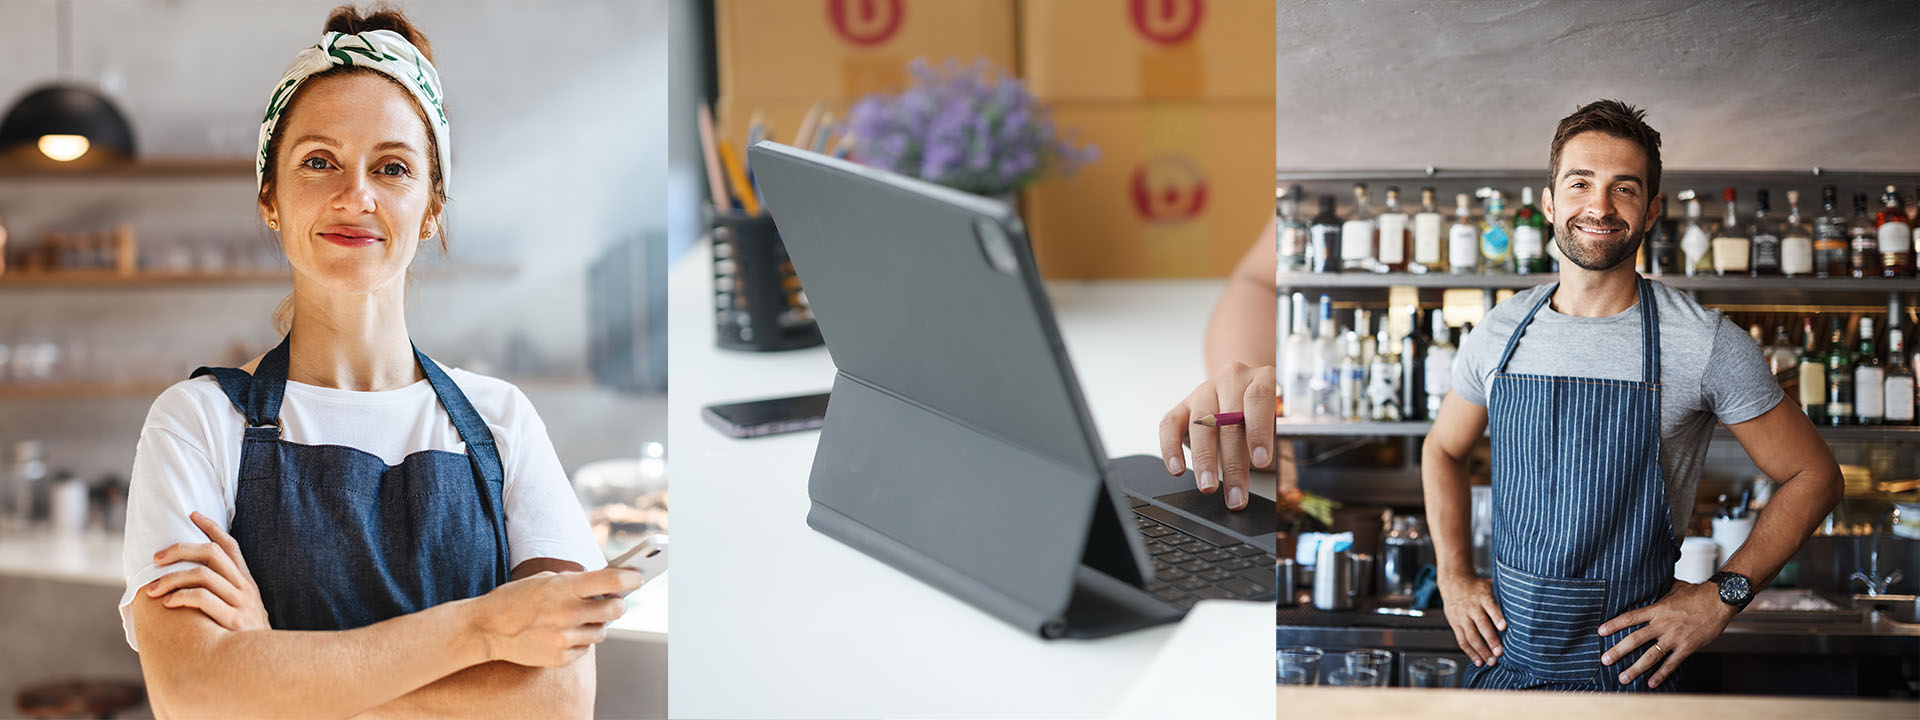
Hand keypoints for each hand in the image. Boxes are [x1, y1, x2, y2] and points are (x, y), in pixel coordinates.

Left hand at [143, 511, 269, 631]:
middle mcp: (245, 588)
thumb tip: (194, 582)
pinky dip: (182, 596)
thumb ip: (227, 594)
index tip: (192, 514)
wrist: (265, 666)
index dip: (211, 527)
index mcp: (247, 582)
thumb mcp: (245, 610)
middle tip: (156, 558)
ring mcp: (240, 603)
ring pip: (202, 574)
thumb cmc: (246, 639)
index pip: (230, 546)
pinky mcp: (233, 620)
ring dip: (171, 577)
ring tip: (153, 589)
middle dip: (179, 550)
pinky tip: (168, 603)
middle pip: (211, 553)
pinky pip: (203, 599)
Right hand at [471, 566, 642, 666]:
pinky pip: (586, 648)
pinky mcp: (560, 657)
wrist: (487, 628)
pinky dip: (580, 641)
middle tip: (613, 599)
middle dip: (617, 603)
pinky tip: (563, 633)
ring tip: (578, 617)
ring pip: (602, 631)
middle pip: (615, 609)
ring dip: (596, 623)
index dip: (630, 577)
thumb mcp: (545, 579)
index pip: (611, 580)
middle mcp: (567, 613)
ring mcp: (564, 637)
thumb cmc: (518, 598)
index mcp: (564, 588)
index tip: (638, 576)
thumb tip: (610, 584)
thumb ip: (576, 581)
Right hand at [1158, 362, 1274, 510]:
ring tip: (1208, 486)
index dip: (1259, 431)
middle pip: (1228, 419)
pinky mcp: (1182, 405)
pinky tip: (1177, 469)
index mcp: (1261, 379)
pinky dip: (1171, 448)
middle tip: (1235, 493)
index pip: (1259, 399)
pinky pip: (1169, 424)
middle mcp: (1231, 379)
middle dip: (1232, 462)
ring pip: (1200, 424)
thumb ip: (1283, 455)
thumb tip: (1287, 489)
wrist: (1240, 390)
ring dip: (1204, 460)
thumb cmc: (1262, 414)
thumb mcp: (1279, 427)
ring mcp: (1204, 390)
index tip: (1260, 461)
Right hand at [1438, 573, 1505, 667]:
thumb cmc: (1478, 587)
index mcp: (1482, 596)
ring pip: (1471, 636)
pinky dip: (1471, 652)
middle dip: (1491, 639)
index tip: (1504, 627)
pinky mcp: (1455, 624)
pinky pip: (1462, 641)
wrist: (1454, 583)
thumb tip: (1526, 602)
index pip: (1490, 607)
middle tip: (1500, 652)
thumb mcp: (1489, 584)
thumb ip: (1503, 594)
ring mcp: (1462, 617)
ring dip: (1481, 650)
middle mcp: (1471, 607)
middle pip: (1481, 624)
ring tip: (1492, 661)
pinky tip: (1479, 661)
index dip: (1497, 617)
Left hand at [1597, 580, 1734, 688]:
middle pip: (1635, 639)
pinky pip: (1672, 663)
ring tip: (1623, 678)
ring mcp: (1675, 637)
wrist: (1720, 600)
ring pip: (1651, 656)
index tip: (1600, 632)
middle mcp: (1663, 625)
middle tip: (1605, 660)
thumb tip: (1648, 584)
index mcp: (1657, 610)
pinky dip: (1661, 674)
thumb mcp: (1673, 588)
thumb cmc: (1697, 593)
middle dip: (1618, 651)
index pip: (1630, 618)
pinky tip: (1651, 682)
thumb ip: (1658, 592)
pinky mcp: (1687, 647)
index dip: (1614, 625)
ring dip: (1635, 668)